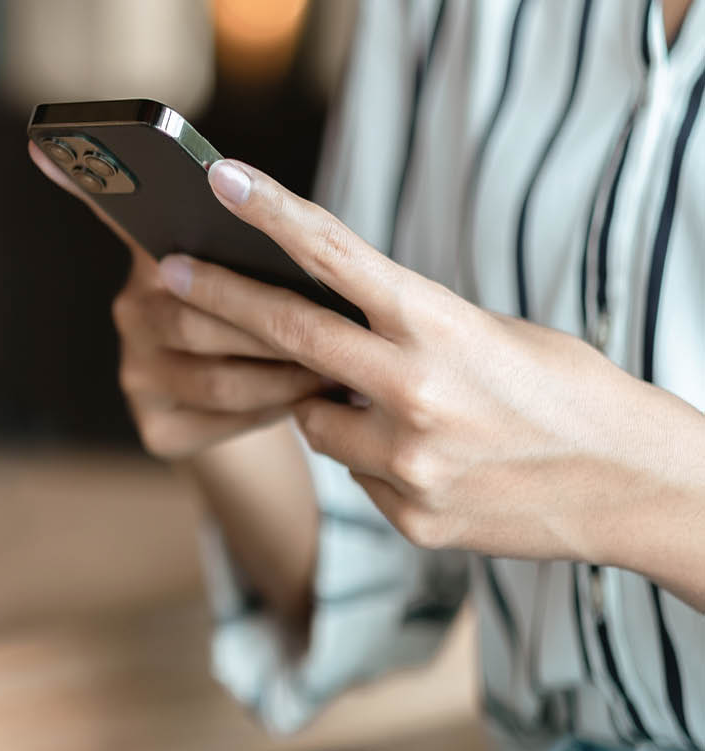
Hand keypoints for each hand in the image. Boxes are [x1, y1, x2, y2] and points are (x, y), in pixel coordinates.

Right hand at [27, 142, 326, 460]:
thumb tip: (281, 218)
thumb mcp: (267, 276)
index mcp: (154, 259)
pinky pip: (222, 419)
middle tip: (333, 330)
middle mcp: (131, 313)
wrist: (256, 413)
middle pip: (192, 314)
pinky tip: (303, 401)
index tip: (45, 146)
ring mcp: (136, 375)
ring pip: (215, 375)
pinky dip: (271, 410)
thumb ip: (260, 247)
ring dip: (281, 374)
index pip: (116, 214)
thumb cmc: (270, 325)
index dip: (86, 187)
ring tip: (335, 370)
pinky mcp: (156, 429)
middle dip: (268, 325)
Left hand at [157, 158, 704, 573]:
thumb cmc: (564, 390)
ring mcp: (408, 461)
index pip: (335, 256)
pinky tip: (433, 460)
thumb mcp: (490, 334)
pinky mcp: (410, 516)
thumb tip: (319, 343)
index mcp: (441, 324)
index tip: (219, 184)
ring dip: (330, 408)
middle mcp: (416, 390)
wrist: (629, 484)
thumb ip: (403, 332)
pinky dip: (375, 461)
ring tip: (401, 409)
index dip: (269, 215)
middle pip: (288, 337)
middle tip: (170, 276)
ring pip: (315, 423)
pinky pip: (356, 476)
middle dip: (220, 301)